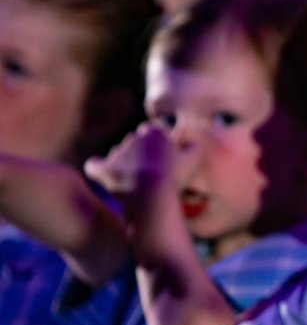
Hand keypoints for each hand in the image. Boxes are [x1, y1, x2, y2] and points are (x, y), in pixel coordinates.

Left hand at [83, 123, 197, 216]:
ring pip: (119, 155)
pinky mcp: (105, 169)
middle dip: (142, 154)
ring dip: (126, 164)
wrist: (150, 192)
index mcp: (154, 132)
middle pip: (136, 142)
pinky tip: (103, 175)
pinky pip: (94, 166)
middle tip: (153, 172)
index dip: (161, 144)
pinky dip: (98, 169)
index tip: (167, 158)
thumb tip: (193, 144)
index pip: (155, 132)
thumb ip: (194, 148)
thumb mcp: (194, 160)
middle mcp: (133, 138)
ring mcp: (117, 153)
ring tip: (136, 182)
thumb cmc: (175, 176)